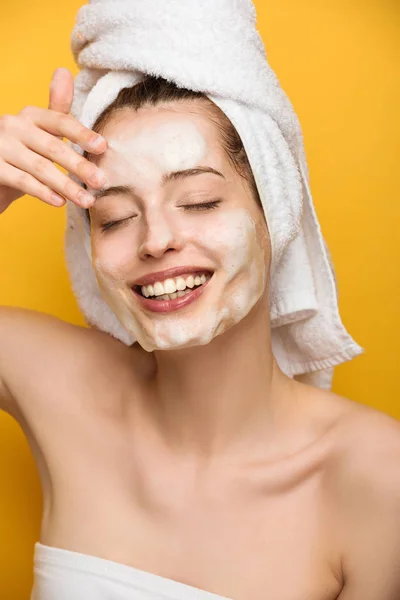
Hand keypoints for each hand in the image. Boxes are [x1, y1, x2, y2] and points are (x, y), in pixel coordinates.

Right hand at [0, 67, 106, 213]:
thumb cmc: (23, 153)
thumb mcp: (41, 132)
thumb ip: (56, 110)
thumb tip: (64, 70)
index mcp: (30, 115)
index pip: (60, 121)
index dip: (82, 134)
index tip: (103, 147)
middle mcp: (13, 126)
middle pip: (53, 147)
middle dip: (79, 166)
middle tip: (101, 182)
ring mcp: (1, 147)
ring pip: (40, 168)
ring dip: (67, 185)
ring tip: (87, 200)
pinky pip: (23, 182)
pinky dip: (44, 193)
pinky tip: (60, 202)